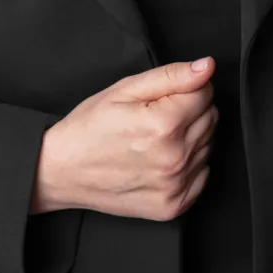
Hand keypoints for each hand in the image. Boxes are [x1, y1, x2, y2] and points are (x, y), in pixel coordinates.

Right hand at [31, 57, 218, 221]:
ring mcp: (174, 186)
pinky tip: (162, 160)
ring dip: (190, 138)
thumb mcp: (124, 89)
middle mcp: (174, 158)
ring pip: (208, 146)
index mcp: (163, 125)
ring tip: (155, 139)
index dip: (186, 88)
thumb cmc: (89, 128)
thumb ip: (171, 76)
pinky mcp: (173, 206)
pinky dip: (189, 166)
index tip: (163, 97)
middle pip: (210, 119)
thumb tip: (207, 67)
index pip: (205, 93)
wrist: (62, 171)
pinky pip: (203, 175)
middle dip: (190, 111)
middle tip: (156, 116)